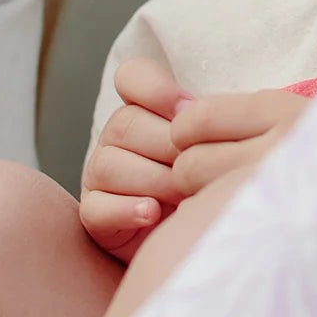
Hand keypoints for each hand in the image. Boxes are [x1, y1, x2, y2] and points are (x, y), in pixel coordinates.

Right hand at [81, 65, 313, 256]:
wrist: (204, 239)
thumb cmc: (217, 185)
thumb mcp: (222, 148)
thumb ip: (215, 123)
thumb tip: (206, 110)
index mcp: (146, 111)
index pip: (132, 77)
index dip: (154, 88)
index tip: (186, 109)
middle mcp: (118, 138)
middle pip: (125, 123)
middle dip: (167, 145)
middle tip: (201, 166)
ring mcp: (101, 176)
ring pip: (109, 164)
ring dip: (153, 179)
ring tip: (185, 196)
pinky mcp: (95, 214)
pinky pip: (96, 206)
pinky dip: (125, 209)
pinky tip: (153, 214)